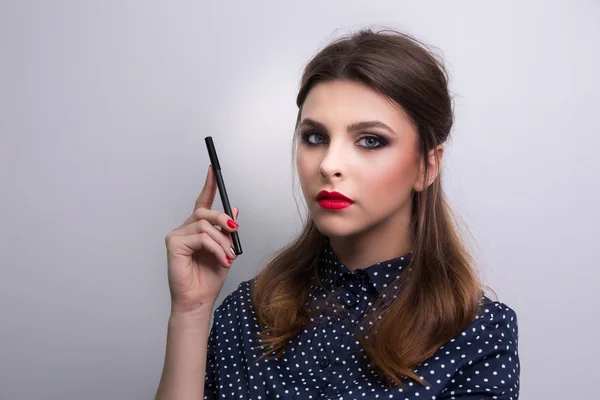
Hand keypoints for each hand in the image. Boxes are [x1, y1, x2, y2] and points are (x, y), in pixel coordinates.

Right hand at [164, 165, 239, 313]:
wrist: (199, 300)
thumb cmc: (208, 279)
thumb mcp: (226, 251)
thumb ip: (227, 232)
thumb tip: (233, 211)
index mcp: (197, 229)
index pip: (202, 202)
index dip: (208, 185)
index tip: (213, 170)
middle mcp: (185, 229)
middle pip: (205, 211)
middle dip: (223, 221)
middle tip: (235, 233)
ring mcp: (177, 236)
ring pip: (205, 226)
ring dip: (223, 242)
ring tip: (228, 257)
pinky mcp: (173, 244)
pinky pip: (201, 238)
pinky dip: (216, 249)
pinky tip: (221, 260)